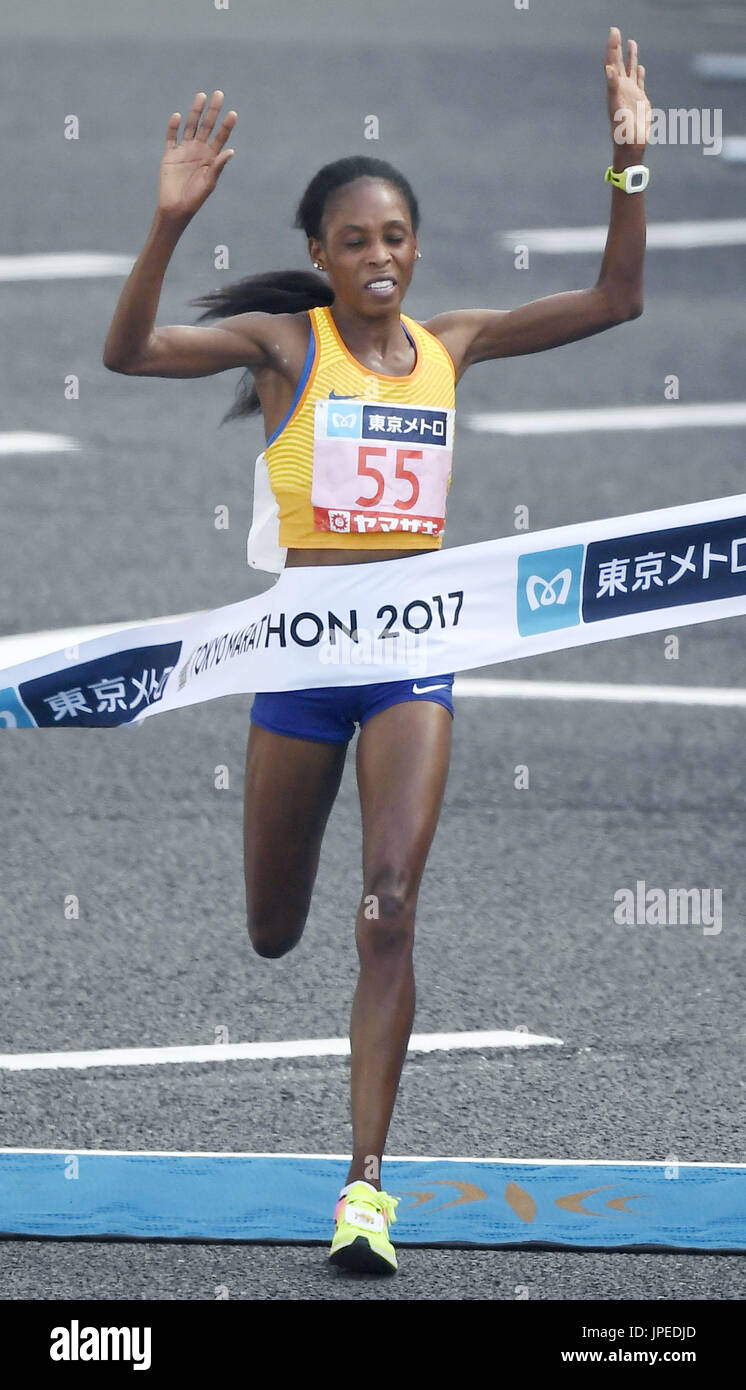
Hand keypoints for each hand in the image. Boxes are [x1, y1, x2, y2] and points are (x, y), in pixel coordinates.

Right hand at [158, 91, 236, 219]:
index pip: (220, 137)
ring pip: (190, 126)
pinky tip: (177, 116)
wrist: (176, 208)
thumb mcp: (210, 182)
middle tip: (219, 94)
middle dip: (212, 111)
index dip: (226, 125)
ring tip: (201, 96)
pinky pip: (171, 137)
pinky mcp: (170, 154)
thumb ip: (218, 166)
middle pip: (206, 126)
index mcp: (211, 157)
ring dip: (195, 112)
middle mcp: (198, 150)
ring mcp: (184, 150)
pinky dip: (173, 127)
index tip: (233, 113)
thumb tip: (231, 151)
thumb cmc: (196, 198)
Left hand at [604, 26, 650, 153]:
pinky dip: (639, 73)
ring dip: (630, 57)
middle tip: (616, 30)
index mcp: (614, 90)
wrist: (631, 146)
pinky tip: (639, 67)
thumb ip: (613, 88)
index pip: (612, 63)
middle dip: (617, 47)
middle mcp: (621, 90)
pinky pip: (639, 83)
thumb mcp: (617, 108)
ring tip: (631, 42)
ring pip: (630, 71)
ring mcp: (631, 94)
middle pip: (619, 64)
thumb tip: (609, 69)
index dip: (612, 48)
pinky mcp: (640, 100)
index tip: (613, 32)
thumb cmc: (622, 132)